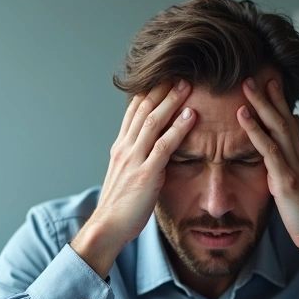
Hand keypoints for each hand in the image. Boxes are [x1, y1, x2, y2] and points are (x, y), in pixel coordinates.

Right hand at [71, 80, 197, 277]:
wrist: (107, 227)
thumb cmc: (119, 206)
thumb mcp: (125, 175)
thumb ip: (136, 159)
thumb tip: (150, 150)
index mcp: (120, 147)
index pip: (133, 112)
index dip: (148, 93)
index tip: (162, 77)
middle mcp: (125, 148)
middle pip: (143, 109)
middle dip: (161, 89)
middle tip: (178, 71)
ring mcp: (134, 159)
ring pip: (154, 121)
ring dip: (172, 100)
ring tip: (187, 85)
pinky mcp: (146, 173)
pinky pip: (165, 145)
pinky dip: (179, 127)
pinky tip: (192, 115)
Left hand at [237, 77, 298, 295]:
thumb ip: (293, 165)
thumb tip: (290, 152)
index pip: (289, 123)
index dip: (279, 102)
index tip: (270, 81)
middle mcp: (298, 156)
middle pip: (283, 118)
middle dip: (270, 95)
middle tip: (256, 73)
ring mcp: (292, 165)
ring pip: (276, 127)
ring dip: (261, 104)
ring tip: (247, 84)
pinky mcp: (285, 179)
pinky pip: (268, 149)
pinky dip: (254, 129)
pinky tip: (242, 115)